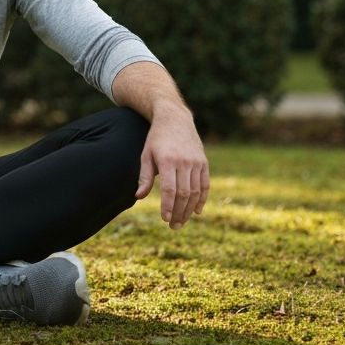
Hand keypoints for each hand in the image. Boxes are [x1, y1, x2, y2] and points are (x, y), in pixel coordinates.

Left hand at [134, 111, 208, 228]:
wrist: (175, 119)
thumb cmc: (156, 139)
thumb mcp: (146, 155)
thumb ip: (144, 177)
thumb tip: (139, 197)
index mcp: (167, 160)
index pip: (169, 189)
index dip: (168, 206)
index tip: (164, 219)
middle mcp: (184, 162)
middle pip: (184, 193)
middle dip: (179, 212)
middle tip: (173, 226)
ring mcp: (196, 162)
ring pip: (195, 192)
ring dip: (189, 209)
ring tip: (181, 221)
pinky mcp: (203, 162)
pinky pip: (205, 185)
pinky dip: (202, 199)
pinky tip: (196, 211)